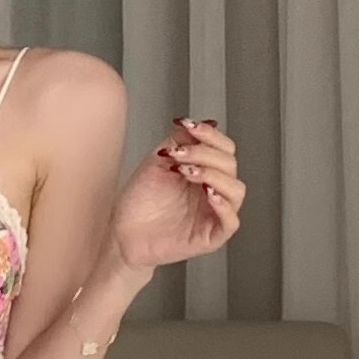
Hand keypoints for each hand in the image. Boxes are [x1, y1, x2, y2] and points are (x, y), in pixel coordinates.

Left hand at [110, 117, 244, 271]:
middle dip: (205, 154)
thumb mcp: (157, 162)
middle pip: (230, 164)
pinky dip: (224, 206)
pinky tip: (209, 194)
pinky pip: (231, 221)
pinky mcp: (211, 236)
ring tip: (189, 173)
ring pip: (236, 190)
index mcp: (204, 171)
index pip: (223, 148)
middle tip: (180, 156)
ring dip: (215, 176)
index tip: (191, 126)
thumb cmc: (139, 202)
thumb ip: (179, 141)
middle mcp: (212, 190)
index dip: (210, 135)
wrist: (122, 233)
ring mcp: (213, 213)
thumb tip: (203, 122)